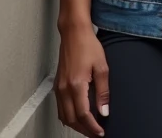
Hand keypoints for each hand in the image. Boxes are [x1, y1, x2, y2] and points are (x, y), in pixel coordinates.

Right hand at [55, 22, 108, 136]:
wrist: (74, 34)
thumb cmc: (88, 46)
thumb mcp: (102, 68)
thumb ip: (103, 92)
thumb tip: (104, 111)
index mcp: (76, 85)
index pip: (83, 115)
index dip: (92, 127)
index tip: (100, 133)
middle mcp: (64, 89)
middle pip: (71, 119)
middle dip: (84, 130)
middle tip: (96, 134)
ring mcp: (58, 88)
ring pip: (64, 116)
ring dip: (76, 125)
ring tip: (89, 128)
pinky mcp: (57, 85)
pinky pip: (60, 108)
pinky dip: (68, 117)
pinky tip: (76, 117)